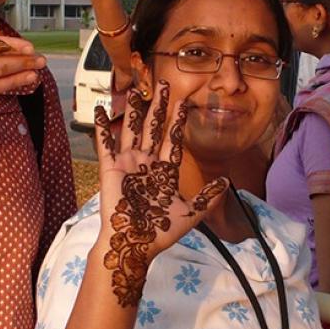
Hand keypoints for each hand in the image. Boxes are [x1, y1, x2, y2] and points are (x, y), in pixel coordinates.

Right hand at [92, 82, 228, 306]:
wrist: (134, 243)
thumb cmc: (160, 232)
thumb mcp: (191, 213)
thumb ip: (208, 197)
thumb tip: (228, 182)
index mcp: (164, 171)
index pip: (172, 140)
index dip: (178, 121)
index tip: (184, 103)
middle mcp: (146, 163)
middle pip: (154, 128)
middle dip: (159, 107)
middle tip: (164, 85)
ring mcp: (128, 163)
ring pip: (132, 130)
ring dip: (135, 110)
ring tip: (138, 90)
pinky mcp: (110, 167)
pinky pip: (105, 142)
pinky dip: (102, 125)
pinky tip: (101, 109)